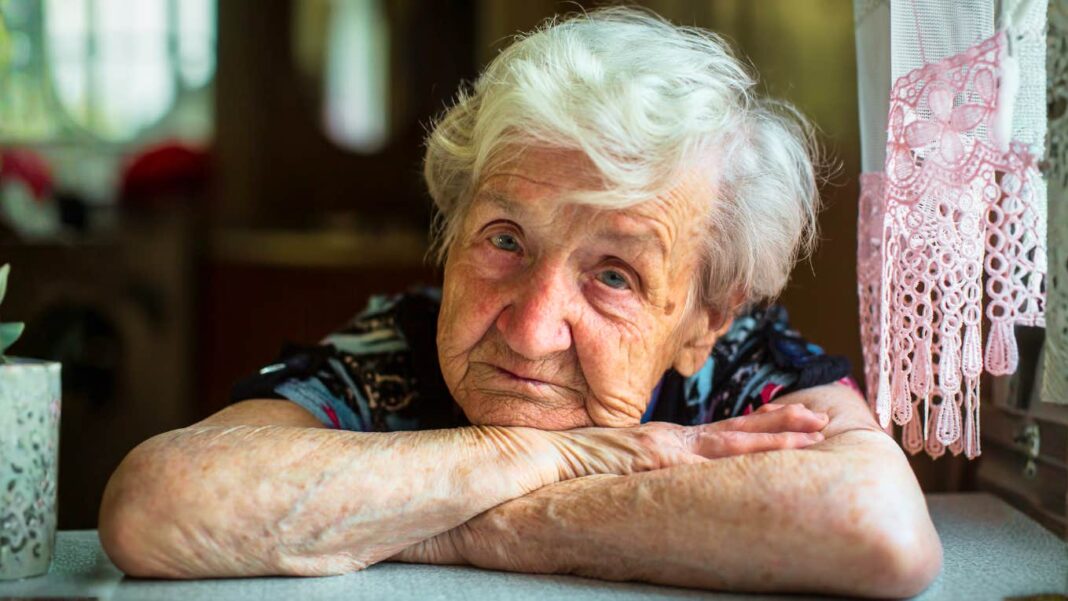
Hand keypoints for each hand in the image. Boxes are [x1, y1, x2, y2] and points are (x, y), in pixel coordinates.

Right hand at [547, 402, 827, 479]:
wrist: (542, 455)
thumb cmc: (574, 465)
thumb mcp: (619, 467)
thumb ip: (644, 469)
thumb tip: (657, 479)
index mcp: (666, 442)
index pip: (721, 434)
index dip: (759, 426)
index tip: (790, 418)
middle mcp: (672, 439)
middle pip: (738, 430)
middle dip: (783, 423)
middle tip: (823, 418)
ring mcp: (667, 446)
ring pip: (734, 440)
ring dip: (777, 435)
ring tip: (815, 431)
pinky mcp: (657, 456)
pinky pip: (709, 460)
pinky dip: (743, 456)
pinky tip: (769, 456)